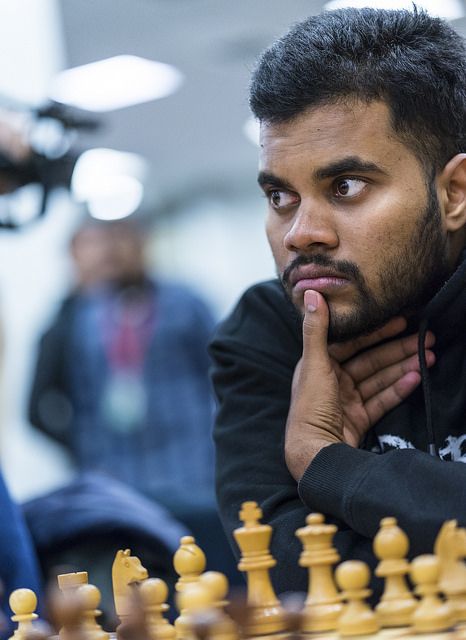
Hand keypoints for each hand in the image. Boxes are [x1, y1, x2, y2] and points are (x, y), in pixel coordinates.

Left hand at [285, 290, 434, 480]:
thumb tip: (311, 291)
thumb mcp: (314, 364)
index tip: (401, 320)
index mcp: (319, 365)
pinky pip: (382, 399)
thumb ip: (317, 329)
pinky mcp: (359, 419)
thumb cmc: (310, 406)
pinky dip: (399, 389)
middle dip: (398, 349)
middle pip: (371, 360)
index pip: (352, 342)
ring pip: (380, 378)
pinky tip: (417, 378)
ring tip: (430, 356)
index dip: (375, 330)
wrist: (315, 454)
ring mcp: (348, 401)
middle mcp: (333, 380)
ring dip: (404, 367)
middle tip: (426, 338)